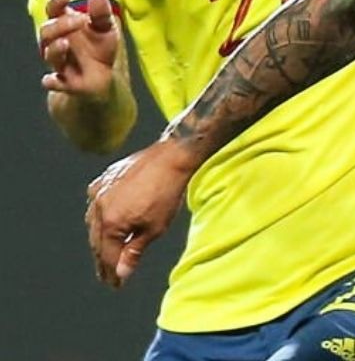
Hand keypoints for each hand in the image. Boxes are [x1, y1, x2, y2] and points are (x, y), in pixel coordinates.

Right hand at [40, 0, 119, 100]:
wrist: (104, 77)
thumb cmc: (100, 48)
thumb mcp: (106, 28)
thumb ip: (101, 11)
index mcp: (65, 26)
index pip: (53, 11)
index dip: (55, 2)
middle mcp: (57, 43)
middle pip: (47, 31)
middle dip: (60, 25)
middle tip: (79, 20)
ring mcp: (60, 62)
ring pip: (48, 55)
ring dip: (54, 49)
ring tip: (65, 43)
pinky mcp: (65, 82)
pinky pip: (52, 82)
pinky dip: (51, 81)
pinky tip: (52, 79)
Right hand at [84, 140, 194, 287]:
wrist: (171, 157)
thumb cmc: (167, 192)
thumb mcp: (155, 228)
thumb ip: (135, 251)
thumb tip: (122, 272)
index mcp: (111, 223)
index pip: (108, 256)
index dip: (112, 273)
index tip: (116, 285)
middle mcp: (99, 207)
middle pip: (98, 241)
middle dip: (104, 260)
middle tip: (108, 276)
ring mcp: (99, 191)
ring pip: (94, 222)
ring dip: (100, 239)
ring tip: (106, 253)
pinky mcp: (105, 179)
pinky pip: (96, 202)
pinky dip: (100, 215)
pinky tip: (104, 221)